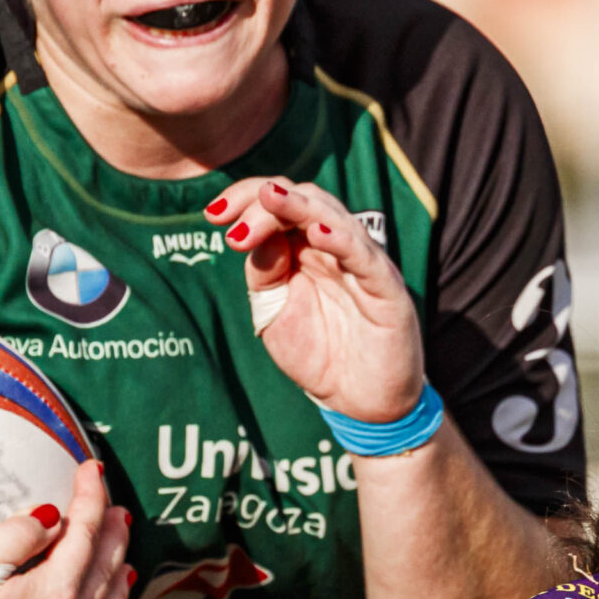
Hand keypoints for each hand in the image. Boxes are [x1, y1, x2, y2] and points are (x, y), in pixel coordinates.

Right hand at [0, 460, 130, 598]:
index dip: (91, 496)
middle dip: (113, 535)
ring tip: (124, 566)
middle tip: (117, 510)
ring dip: (116, 586)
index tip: (93, 470)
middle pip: (103, 572)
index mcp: (55, 593)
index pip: (84, 533)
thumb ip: (15, 538)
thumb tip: (50, 519)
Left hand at [208, 177, 422, 421]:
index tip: (212, 214)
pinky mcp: (386, 288)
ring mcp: (362, 263)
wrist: (357, 402)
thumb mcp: (273, 312)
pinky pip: (365, 257)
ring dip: (298, 205)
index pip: (278, 203)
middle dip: (262, 204)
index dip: (244, 198)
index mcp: (306, 247)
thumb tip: (253, 235)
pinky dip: (341, 240)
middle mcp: (335, 246)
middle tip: (229, 222)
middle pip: (304, 198)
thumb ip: (263, 274)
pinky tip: (316, 233)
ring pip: (333, 216)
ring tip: (269, 197)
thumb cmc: (318, 353)